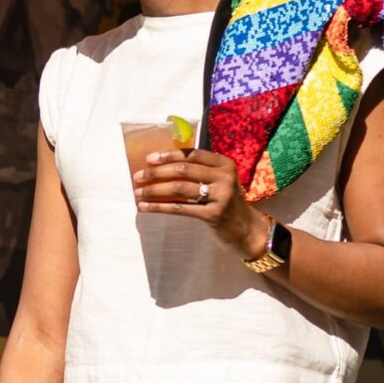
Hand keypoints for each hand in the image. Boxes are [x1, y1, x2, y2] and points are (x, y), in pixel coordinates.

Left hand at [133, 147, 266, 259]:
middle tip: (137, 177)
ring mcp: (221, 196)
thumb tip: (161, 166)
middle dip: (156, 173)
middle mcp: (224, 177)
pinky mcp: (214, 215)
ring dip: (154, 190)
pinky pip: (181, 208)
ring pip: (179, 188)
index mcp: (224, 163)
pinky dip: (160, 207)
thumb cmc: (225, 201)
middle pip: (183, 170)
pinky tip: (145, 207)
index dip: (168, 155)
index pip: (192, 154)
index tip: (149, 159)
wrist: (246, 228)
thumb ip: (198, 171)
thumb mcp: (218, 181)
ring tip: (138, 193)